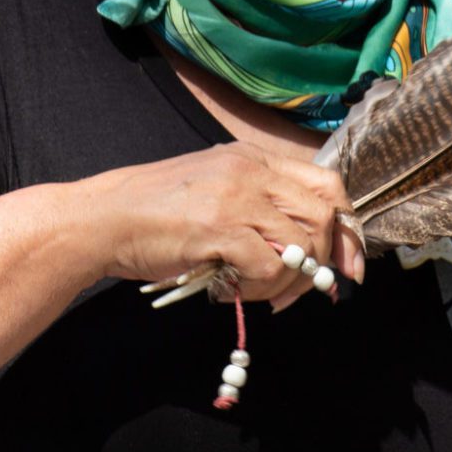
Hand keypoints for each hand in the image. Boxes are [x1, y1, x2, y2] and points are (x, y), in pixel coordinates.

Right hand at [85, 142, 361, 308]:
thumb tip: (303, 248)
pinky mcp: (219, 229)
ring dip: (291, 281)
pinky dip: (264, 289)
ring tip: (264, 294)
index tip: (349, 265)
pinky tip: (237, 292)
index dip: (347, 227)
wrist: (102, 219)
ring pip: (302, 245)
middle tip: (308, 292)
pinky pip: (270, 266)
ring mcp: (235, 197)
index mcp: (252, 157)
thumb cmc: (153, 211)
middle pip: (323, 215)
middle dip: (326, 262)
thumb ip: (255, 204)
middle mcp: (250, 170)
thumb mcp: (213, 188)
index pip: (327, 183)